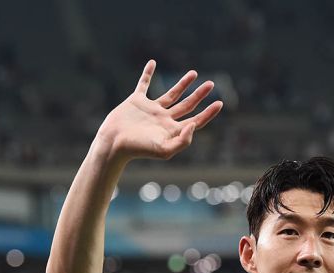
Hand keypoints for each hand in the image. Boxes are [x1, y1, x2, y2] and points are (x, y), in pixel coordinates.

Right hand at [98, 60, 222, 161]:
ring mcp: (151, 110)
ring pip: (171, 94)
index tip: (220, 103)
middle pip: (187, 105)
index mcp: (172, 130)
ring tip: (194, 73)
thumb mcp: (164, 150)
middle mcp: (164, 119)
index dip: (208, 113)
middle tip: (211, 84)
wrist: (113, 143)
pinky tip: (152, 62)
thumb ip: (182, 141)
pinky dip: (147, 73)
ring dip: (182, 84)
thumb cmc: (137, 150)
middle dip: (199, 95)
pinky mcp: (136, 101)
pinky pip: (143, 84)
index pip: (195, 120)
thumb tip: (194, 125)